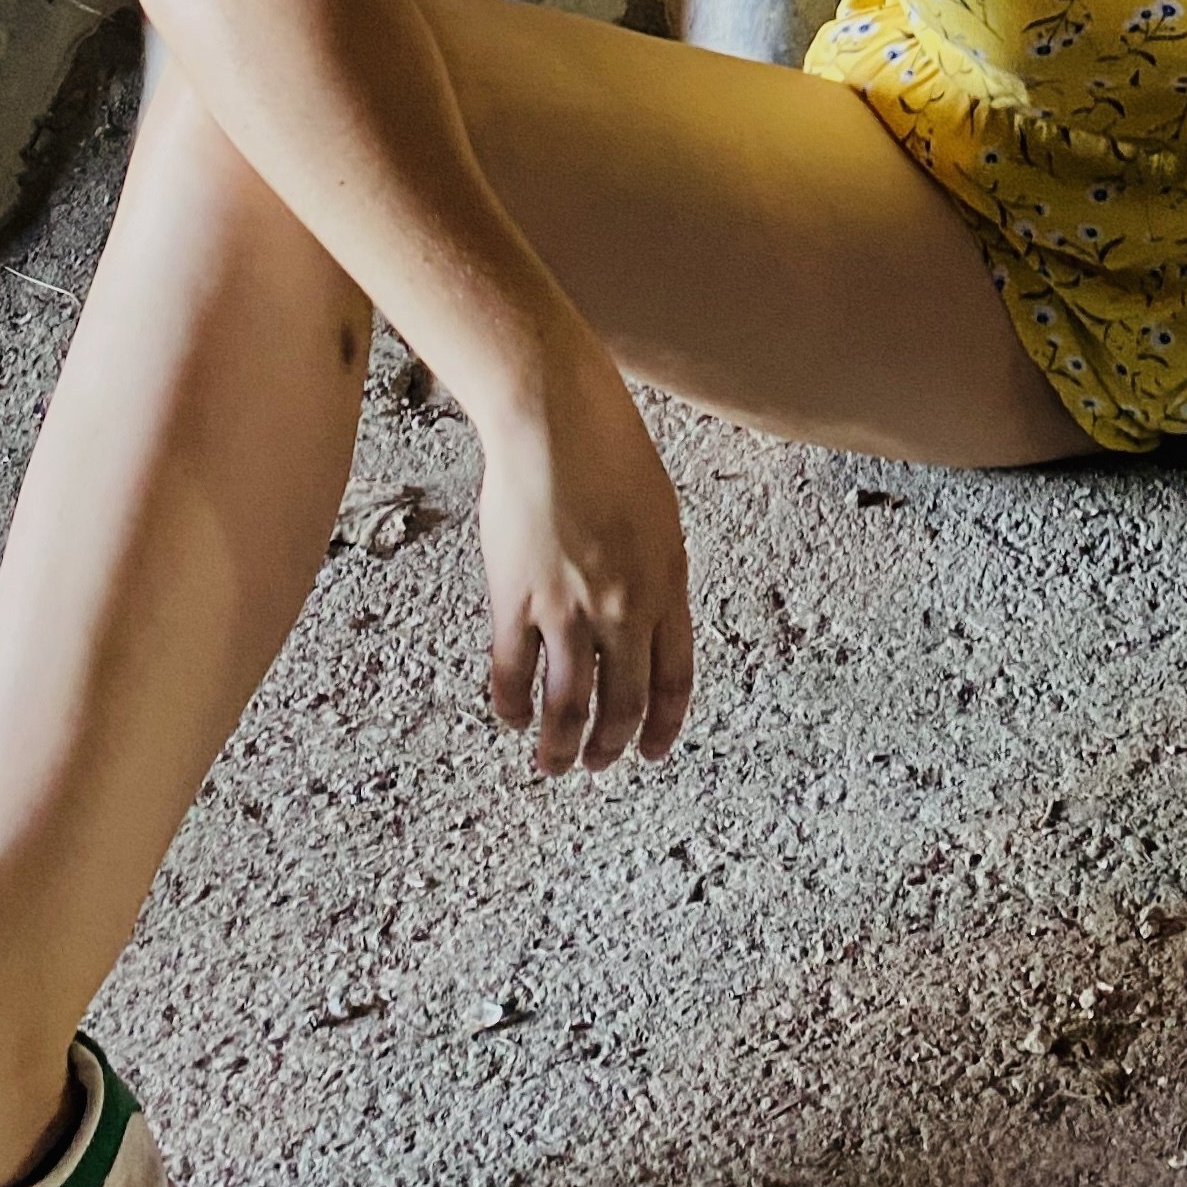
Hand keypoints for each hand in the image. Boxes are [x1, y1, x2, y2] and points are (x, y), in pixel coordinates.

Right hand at [473, 336, 695, 770]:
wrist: (555, 421)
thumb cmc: (611, 454)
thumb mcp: (659, 519)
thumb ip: (655, 576)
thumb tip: (645, 621)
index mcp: (668, 585)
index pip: (674, 678)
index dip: (663, 724)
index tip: (652, 750)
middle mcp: (625, 607)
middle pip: (624, 701)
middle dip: (612, 744)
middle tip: (599, 764)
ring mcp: (569, 608)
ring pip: (569, 702)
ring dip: (562, 744)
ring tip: (554, 764)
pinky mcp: (516, 600)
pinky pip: (514, 671)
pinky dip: (512, 703)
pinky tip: (512, 716)